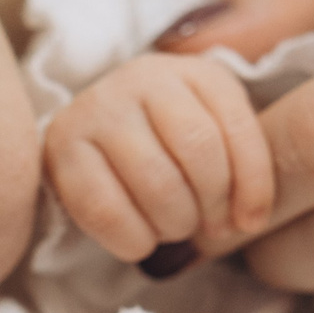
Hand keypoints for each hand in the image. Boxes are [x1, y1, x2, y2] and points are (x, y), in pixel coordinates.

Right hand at [44, 53, 274, 268]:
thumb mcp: (217, 139)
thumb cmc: (170, 147)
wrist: (97, 138)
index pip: (236, 127)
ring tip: (174, 227)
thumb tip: (248, 221)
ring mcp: (96, 109)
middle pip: (198, 150)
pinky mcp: (60, 148)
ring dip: (174, 224)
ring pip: (156, 182)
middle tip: (207, 225)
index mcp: (194, 72)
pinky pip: (105, 209)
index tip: (250, 222)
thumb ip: (244, 167)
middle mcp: (141, 78)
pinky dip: (134, 240)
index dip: (253, 185)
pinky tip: (141, 240)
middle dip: (212, 205)